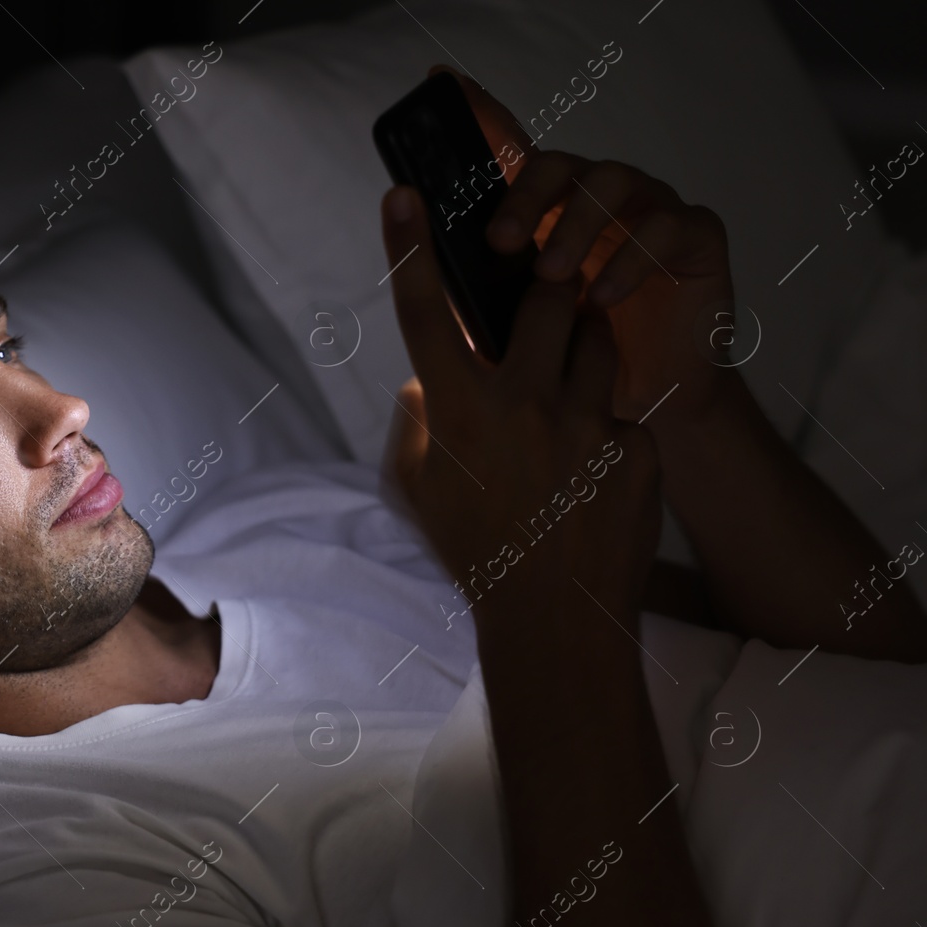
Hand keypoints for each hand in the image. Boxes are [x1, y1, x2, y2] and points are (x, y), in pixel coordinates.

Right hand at [377, 182, 661, 629]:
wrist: (556, 618)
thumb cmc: (476, 553)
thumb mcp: (421, 490)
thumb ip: (417, 423)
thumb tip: (427, 383)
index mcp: (457, 412)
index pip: (423, 313)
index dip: (408, 248)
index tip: (405, 193)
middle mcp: (520, 404)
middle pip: (542, 296)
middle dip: (547, 285)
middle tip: (547, 298)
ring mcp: (584, 422)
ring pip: (595, 338)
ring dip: (583, 350)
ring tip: (571, 399)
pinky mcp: (634, 444)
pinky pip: (624, 404)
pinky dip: (610, 422)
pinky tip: (596, 470)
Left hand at [434, 65, 738, 428]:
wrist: (644, 399)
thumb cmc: (572, 360)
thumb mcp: (514, 325)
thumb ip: (478, 288)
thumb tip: (419, 269)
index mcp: (548, 209)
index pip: (511, 150)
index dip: (480, 114)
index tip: (441, 86)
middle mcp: (597, 196)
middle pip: (559, 163)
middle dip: (525, 196)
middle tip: (498, 240)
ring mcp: (650, 207)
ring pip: (612, 181)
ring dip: (575, 227)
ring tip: (549, 277)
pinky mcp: (696, 234)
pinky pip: (666, 226)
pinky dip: (630, 261)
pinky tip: (599, 299)